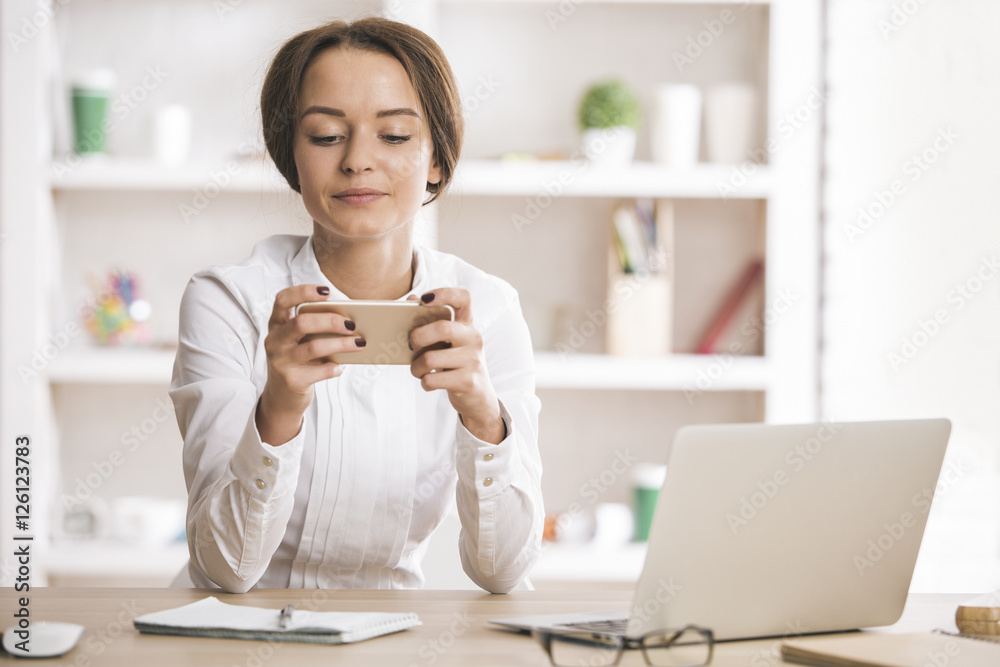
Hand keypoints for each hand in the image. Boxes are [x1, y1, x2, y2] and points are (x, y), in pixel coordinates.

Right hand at [256, 284, 364, 444]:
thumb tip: (350, 321)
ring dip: (340, 344)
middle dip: (330, 321)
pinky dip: (334, 367)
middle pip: (301, 323)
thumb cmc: (299, 361)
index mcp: (276, 324)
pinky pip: (319, 371)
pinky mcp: (291, 381)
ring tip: (359, 343)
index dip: (303, 291)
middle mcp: (274, 341)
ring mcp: (280, 361)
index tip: (327, 291)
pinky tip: (341, 366)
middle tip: (352, 324)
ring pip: (313, 347)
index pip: (283, 300)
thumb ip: (315, 328)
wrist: (282, 396)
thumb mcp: (300, 341)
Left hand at [408, 289, 504, 443]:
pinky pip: (433, 379)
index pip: (463, 298)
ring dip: (416, 367)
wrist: (479, 397)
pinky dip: (424, 382)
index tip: (424, 300)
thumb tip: (410, 299)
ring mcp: (473, 360)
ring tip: (418, 370)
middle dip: (418, 337)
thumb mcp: (448, 343)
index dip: (444, 293)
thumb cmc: (456, 365)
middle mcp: (474, 338)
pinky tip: (429, 382)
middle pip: (442, 328)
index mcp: (467, 325)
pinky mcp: (469, 381)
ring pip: (431, 358)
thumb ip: (431, 323)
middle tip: (411, 345)